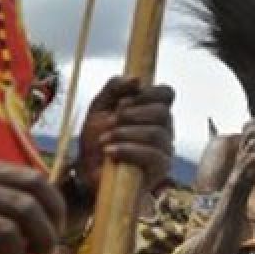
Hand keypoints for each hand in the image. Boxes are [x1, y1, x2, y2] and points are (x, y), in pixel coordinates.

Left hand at [76, 77, 174, 192]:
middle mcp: (164, 129)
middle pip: (163, 112)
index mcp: (152, 112)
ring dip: (125, 133)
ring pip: (157, 133)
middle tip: (109, 122)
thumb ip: (114, 89)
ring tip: (104, 140)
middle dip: (132, 115)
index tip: (122, 102)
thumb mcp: (99, 109)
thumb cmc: (97, 143)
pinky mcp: (161, 169)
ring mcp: (165, 149)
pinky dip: (128, 150)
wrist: (87, 175)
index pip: (166, 93)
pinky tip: (110, 152)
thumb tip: (137, 79)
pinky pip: (153, 155)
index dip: (147, 93)